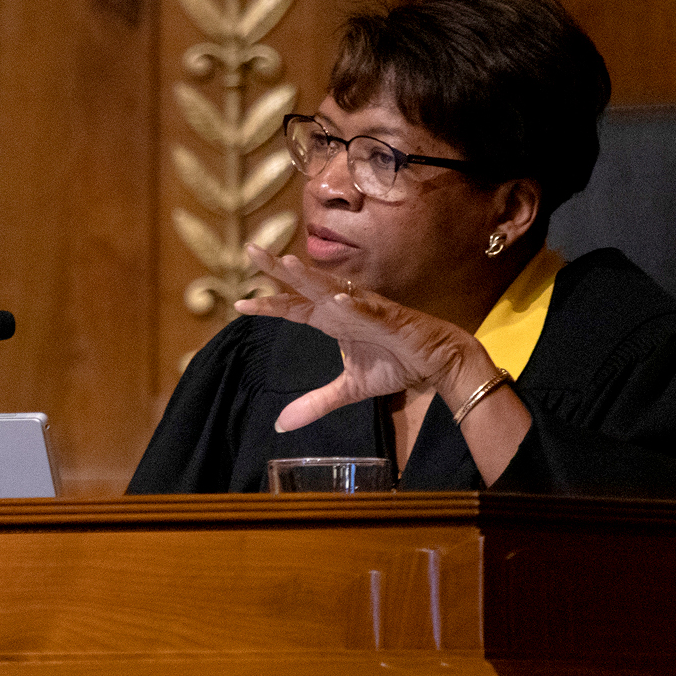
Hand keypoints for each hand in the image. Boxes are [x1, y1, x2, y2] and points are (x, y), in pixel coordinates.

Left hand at [234, 243, 486, 433]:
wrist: (436, 361)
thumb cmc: (394, 364)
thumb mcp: (348, 390)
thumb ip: (315, 403)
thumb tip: (280, 425)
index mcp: (332, 321)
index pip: (293, 308)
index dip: (268, 305)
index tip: (239, 304)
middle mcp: (343, 308)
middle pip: (304, 286)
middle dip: (277, 269)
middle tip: (250, 250)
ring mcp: (366, 308)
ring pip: (332, 289)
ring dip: (308, 278)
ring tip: (285, 264)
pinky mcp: (389, 317)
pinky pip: (369, 310)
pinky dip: (354, 306)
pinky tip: (338, 301)